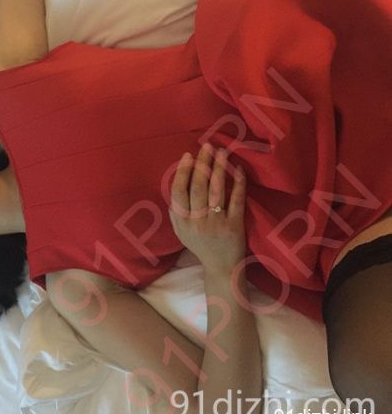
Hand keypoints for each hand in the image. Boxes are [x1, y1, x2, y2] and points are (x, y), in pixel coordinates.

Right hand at [168, 143, 246, 274]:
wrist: (221, 268)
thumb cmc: (199, 246)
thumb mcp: (181, 231)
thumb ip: (176, 211)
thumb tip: (176, 182)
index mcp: (182, 222)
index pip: (179, 192)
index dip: (183, 172)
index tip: (188, 155)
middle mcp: (197, 222)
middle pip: (198, 187)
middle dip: (202, 164)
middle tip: (207, 146)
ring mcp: (217, 223)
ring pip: (216, 191)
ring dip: (218, 168)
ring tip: (221, 152)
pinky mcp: (235, 225)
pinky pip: (236, 200)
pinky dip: (237, 183)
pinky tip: (238, 169)